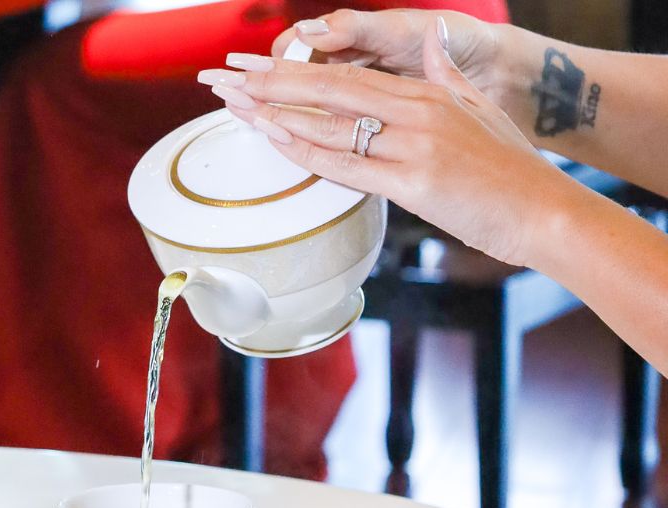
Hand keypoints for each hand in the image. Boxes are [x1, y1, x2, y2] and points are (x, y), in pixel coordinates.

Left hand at [197, 19, 585, 266]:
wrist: (544, 210)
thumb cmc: (509, 167)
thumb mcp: (478, 106)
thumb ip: (446, 73)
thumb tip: (431, 40)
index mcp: (425, 93)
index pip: (344, 75)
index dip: (293, 69)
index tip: (251, 63)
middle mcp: (415, 112)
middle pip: (327, 90)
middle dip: (268, 82)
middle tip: (221, 75)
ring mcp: (413, 145)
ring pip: (330, 123)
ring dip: (274, 113)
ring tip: (231, 104)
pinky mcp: (415, 182)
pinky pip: (348, 165)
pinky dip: (306, 151)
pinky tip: (273, 139)